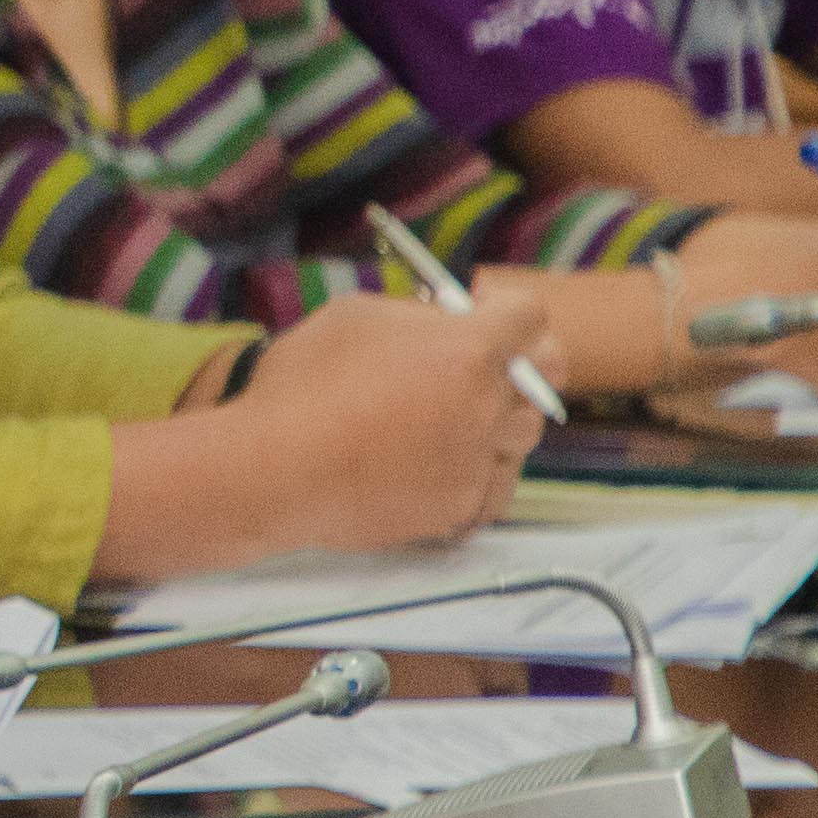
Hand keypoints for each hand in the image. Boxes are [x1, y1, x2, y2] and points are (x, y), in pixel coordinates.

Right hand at [235, 288, 552, 544]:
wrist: (271, 471)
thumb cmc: (301, 386)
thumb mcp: (354, 316)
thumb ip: (417, 316)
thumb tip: (444, 321)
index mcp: (469, 348)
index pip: (530, 315)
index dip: (507, 309)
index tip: (485, 314)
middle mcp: (488, 405)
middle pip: (546, 375)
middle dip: (519, 362)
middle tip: (479, 365)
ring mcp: (478, 462)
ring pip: (523, 436)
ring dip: (496, 421)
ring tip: (447, 422)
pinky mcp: (459, 508)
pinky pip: (494, 489)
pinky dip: (478, 476)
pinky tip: (443, 467)